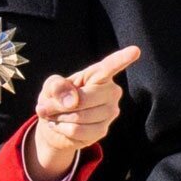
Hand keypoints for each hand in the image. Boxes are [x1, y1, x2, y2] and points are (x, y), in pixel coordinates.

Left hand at [28, 45, 140, 179]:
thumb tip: (73, 100)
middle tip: (45, 106)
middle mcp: (111, 92)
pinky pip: (78, 131)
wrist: (54, 126)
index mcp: (99, 75)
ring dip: (59, 118)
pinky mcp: (103, 130)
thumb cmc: (56, 98)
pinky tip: (61, 126)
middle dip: (58, 105)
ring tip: (55, 116)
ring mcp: (110, 112)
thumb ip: (57, 86)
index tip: (135, 50)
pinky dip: (62, 129)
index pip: (110, 66)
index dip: (122, 58)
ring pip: (79, 117)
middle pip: (84, 99)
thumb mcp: (50, 87)